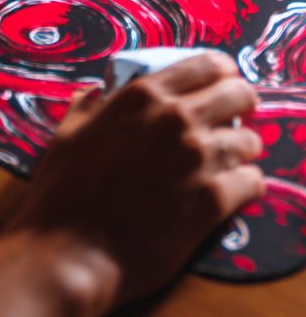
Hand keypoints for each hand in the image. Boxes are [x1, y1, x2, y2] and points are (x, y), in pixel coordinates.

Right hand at [15, 51, 263, 316]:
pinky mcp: (213, 201)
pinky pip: (253, 182)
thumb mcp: (68, 134)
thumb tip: (95, 94)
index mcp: (142, 96)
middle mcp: (176, 119)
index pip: (206, 65)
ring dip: (242, 149)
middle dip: (241, 104)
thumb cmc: (63, 193)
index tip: (223, 81)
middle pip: (238, 94)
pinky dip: (247, 185)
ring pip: (249, 140)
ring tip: (232, 161)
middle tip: (235, 119)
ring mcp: (198, 159)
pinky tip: (234, 191)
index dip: (221, 72)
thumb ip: (87, 107)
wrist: (72, 252)